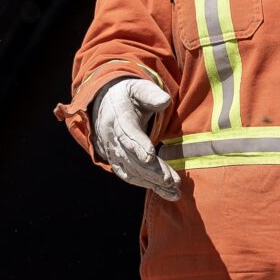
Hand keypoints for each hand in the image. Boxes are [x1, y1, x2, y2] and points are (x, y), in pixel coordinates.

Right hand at [92, 78, 179, 200]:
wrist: (105, 105)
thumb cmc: (128, 96)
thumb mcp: (137, 88)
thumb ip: (150, 94)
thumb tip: (165, 101)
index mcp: (117, 117)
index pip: (127, 133)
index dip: (138, 145)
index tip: (151, 156)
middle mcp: (111, 137)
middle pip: (131, 157)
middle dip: (151, 170)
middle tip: (171, 181)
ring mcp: (112, 151)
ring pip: (131, 170)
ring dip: (152, 182)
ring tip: (174, 191)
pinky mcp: (117, 161)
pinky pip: (130, 176)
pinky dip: (146, 184)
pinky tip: (164, 191)